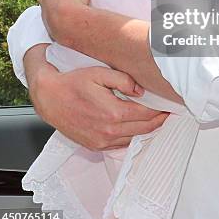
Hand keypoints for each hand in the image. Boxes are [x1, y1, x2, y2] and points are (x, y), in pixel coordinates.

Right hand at [27, 48, 167, 149]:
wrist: (49, 98)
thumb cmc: (73, 83)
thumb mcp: (99, 73)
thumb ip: (123, 80)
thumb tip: (141, 91)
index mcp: (113, 112)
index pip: (146, 115)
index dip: (161, 111)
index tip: (170, 105)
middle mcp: (108, 130)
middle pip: (144, 129)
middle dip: (159, 121)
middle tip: (169, 113)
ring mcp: (101, 140)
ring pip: (133, 139)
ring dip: (147, 130)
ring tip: (156, 120)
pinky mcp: (94, 145)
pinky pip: (120, 144)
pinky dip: (131, 137)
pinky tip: (136, 128)